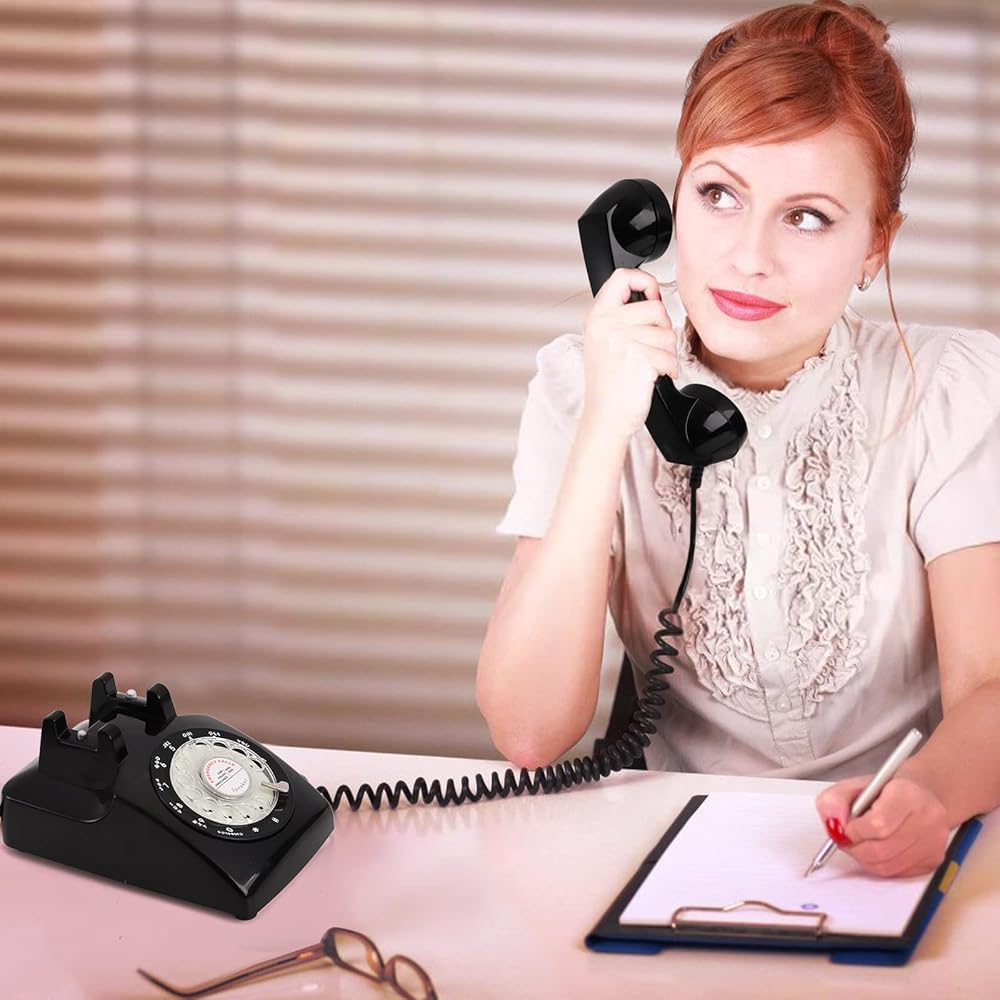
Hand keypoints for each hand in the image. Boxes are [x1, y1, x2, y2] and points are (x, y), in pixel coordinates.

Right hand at [581, 268, 677, 441]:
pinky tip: (653, 377)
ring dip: (666, 353)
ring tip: (649, 366)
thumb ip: (622, 317)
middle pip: (656, 307)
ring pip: (667, 333)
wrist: (605, 418)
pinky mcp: (639, 359)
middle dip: (662, 329)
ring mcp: (622, 342)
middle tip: (650, 348)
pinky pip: (670, 355)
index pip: (622, 277)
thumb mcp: (604, 342)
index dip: (644, 280)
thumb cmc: (609, 385)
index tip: (652, 294)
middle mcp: (606, 326)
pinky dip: (668, 369)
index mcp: (597, 317)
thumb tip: (654, 296)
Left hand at [815, 773, 949, 877]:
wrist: (918, 794)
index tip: (847, 827)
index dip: (856, 831)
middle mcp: (927, 818)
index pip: (879, 824)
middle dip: (856, 848)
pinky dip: (880, 865)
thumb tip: (834, 823)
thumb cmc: (885, 790)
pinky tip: (877, 850)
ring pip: (889, 865)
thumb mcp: (853, 786)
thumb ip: (834, 801)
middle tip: (848, 839)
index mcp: (907, 794)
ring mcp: (934, 841)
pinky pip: (898, 873)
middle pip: (882, 849)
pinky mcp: (934, 859)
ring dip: (865, 858)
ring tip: (860, 843)